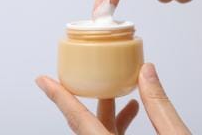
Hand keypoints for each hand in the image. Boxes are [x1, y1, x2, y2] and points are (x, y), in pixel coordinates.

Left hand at [36, 63, 190, 134]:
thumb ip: (159, 105)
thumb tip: (147, 73)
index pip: (78, 120)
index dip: (58, 97)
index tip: (42, 82)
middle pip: (85, 126)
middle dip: (88, 100)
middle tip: (87, 80)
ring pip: (97, 134)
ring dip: (108, 113)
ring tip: (122, 95)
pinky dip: (116, 126)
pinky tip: (132, 114)